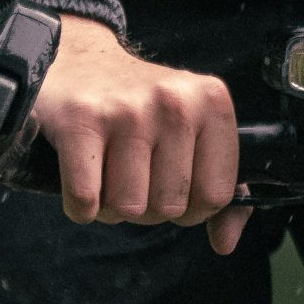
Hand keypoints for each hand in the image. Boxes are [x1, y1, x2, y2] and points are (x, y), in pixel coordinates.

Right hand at [32, 16, 251, 255]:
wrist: (79, 60)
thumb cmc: (142, 109)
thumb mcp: (193, 132)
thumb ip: (218, 187)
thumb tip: (224, 243)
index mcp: (211, 102)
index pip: (215, 196)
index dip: (191, 206)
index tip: (172, 182)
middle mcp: (173, 101)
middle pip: (170, 208)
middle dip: (147, 205)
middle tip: (133, 171)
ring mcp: (126, 109)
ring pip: (128, 208)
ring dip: (112, 206)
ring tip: (107, 170)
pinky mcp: (80, 120)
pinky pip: (86, 201)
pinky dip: (80, 206)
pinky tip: (83, 176)